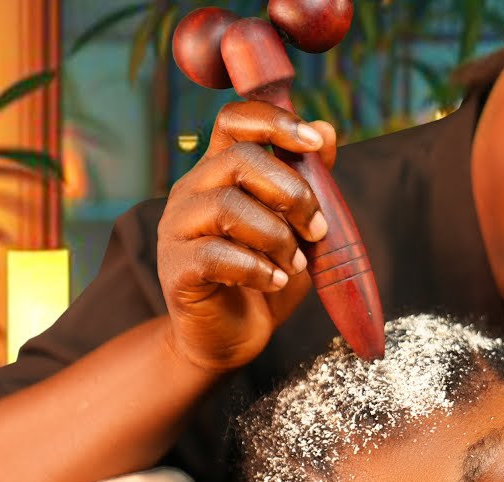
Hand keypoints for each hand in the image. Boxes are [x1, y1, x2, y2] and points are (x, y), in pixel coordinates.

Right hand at [157, 100, 339, 372]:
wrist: (233, 338)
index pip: (234, 120)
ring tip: (295, 263)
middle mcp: (193, 191)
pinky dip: (256, 269)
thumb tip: (326, 131)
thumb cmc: (267, 277)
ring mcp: (178, 229)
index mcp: (220, 172)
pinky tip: (275, 282)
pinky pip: (213, 255)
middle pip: (239, 160)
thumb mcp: (298, 227)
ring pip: (227, 206)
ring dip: (276, 236)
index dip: (274, 122)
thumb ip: (309, 182)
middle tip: (318, 229)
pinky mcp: (176, 268)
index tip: (313, 143)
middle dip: (293, 192)